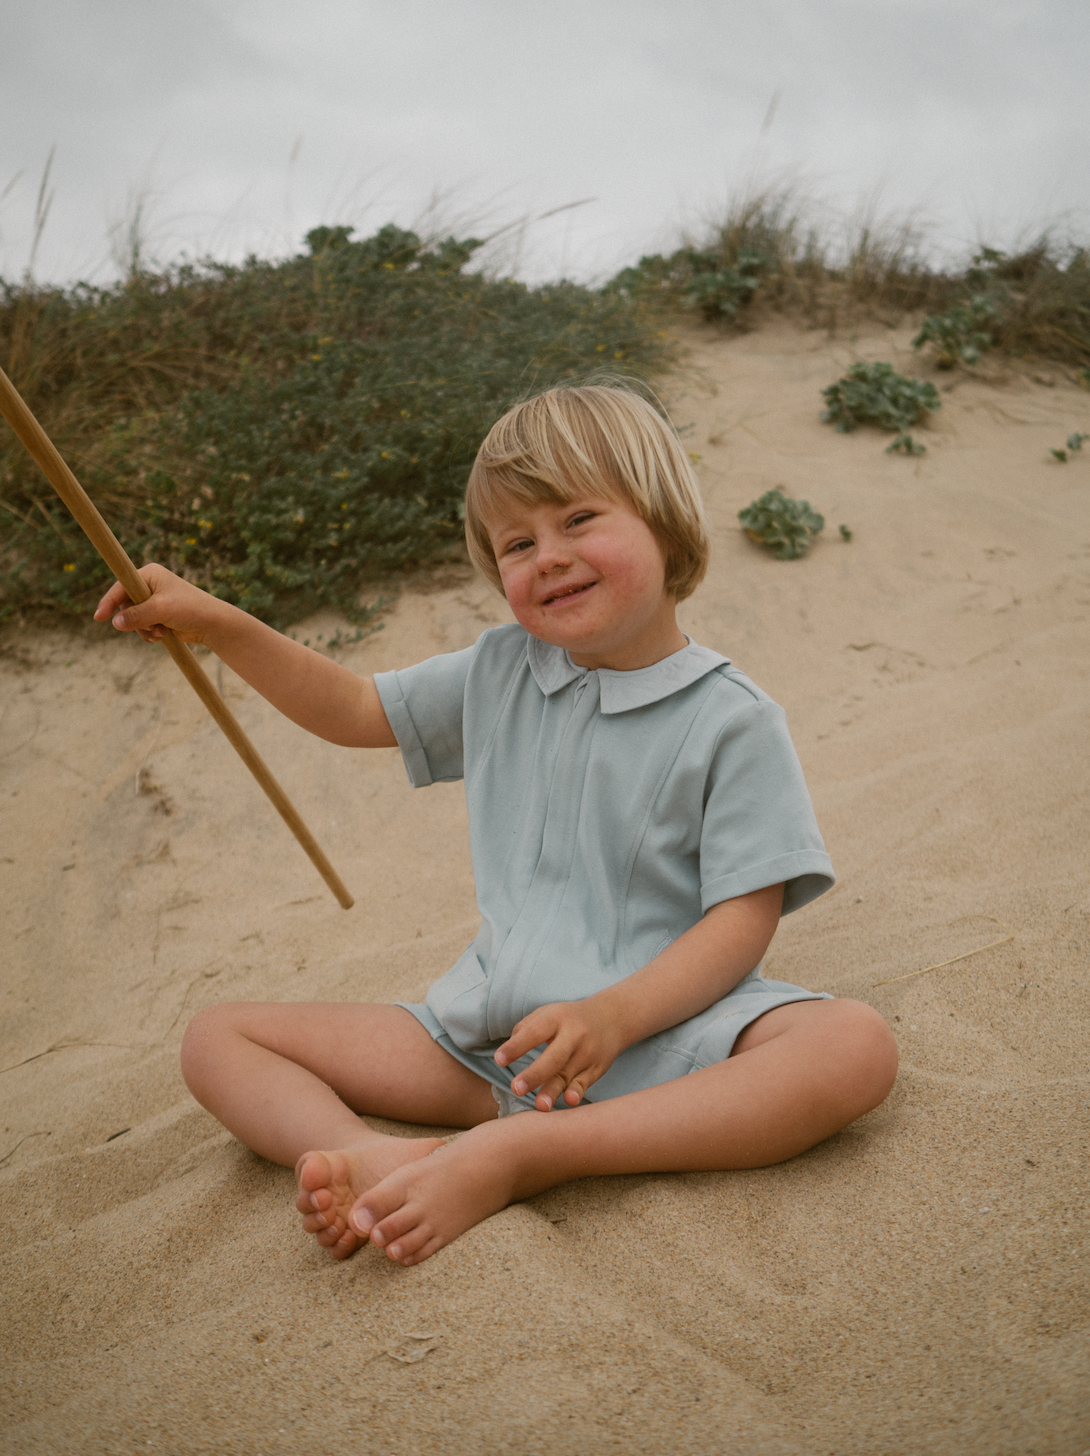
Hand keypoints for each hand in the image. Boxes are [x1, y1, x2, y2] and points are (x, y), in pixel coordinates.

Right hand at [93, 563, 229, 645]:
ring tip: (161, 631)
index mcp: (149, 574)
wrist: (212, 623)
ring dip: (144, 629)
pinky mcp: (157, 614)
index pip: (121, 586)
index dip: (109, 602)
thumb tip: (115, 623)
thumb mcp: (161, 610)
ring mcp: (152, 600)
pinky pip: (141, 627)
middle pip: (125, 606)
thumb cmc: (190, 609)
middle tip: (152, 627)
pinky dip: (149, 633)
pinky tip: (163, 635)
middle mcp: (149, 585)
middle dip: (136, 621)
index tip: (99, 617)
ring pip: (132, 619)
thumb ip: (137, 616)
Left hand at [494, 997, 624, 1111]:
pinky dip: (577, 1093)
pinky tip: (569, 1101)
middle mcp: (574, 1035)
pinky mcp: (597, 1069)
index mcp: (557, 1018)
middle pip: (553, 1057)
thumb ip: (525, 1029)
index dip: (516, 1046)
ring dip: (553, 1091)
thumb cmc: (569, 1018)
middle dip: (535, 1074)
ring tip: (540, 1105)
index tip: (499, 1059)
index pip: (534, 1032)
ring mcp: (587, 1053)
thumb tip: (507, 1052)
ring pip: (568, 1075)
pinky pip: (584, 1083)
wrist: (612, 1018)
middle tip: (516, 1088)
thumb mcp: (548, 1013)